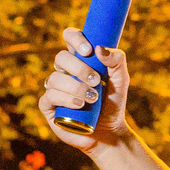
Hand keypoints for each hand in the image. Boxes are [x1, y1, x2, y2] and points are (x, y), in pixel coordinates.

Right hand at [38, 26, 131, 151]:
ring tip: (92, 98)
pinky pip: (49, 96)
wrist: (109, 132)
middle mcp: (65, 72)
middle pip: (61, 57)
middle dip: (79, 68)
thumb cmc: (113, 104)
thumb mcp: (121, 81)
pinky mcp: (49, 106)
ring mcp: (55, 88)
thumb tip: (99, 49)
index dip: (75, 38)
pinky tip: (79, 105)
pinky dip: (65, 99)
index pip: (70, 37)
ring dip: (76, 87)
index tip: (88, 50)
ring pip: (55, 78)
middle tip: (97, 81)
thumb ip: (116, 61)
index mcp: (80, 60)